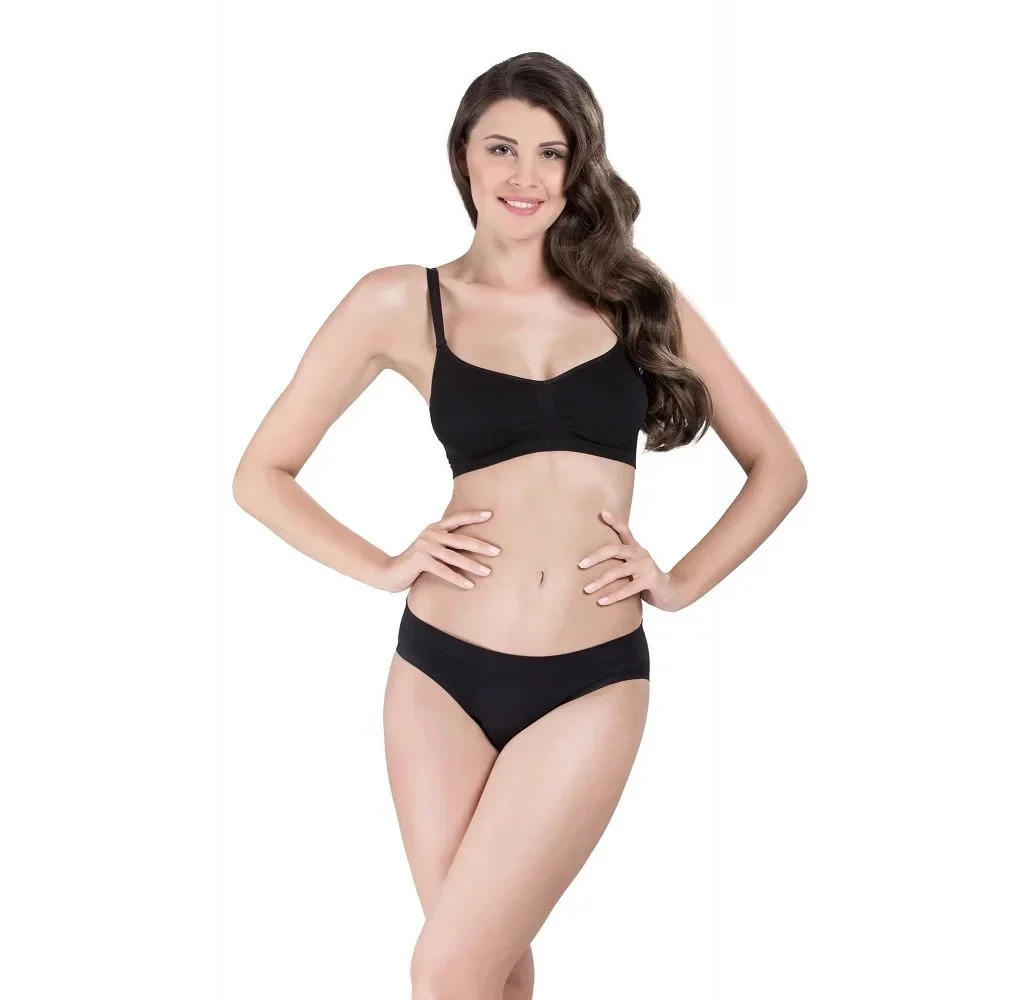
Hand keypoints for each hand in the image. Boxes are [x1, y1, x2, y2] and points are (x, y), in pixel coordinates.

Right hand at [375, 510, 500, 593]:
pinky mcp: (420, 560)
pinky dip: (457, 579)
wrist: (390, 572)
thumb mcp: (430, 547)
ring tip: (487, 571)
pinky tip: (469, 585)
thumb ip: (445, 543)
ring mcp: (425, 546)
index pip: (457, 519)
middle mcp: (430, 534)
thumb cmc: (416, 562)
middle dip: (480, 545)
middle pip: (460, 539)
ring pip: (454, 557)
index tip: (490, 514)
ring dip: (472, 565)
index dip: (473, 516)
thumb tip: (471, 545)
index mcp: (434, 528)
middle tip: (497, 551)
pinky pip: (443, 571)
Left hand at [576, 510, 684, 612]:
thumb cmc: (646, 580)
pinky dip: (613, 596)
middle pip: (615, 549)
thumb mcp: (634, 567)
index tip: (602, 513)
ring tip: (586, 589)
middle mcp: (640, 554)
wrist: (671, 592)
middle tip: (581, 565)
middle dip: (596, 557)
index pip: (624, 531)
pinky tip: (601, 601)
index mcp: (636, 548)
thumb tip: (593, 564)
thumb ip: (620, 562)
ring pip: (618, 571)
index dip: (614, 522)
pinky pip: (628, 589)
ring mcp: (646, 566)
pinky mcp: (650, 580)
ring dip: (600, 581)